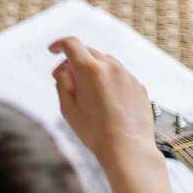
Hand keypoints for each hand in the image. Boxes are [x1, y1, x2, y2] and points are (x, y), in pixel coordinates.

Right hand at [49, 36, 174, 192]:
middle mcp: (111, 67)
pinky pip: (120, 76)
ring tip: (87, 92)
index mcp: (90, 69)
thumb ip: (62, 82)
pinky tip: (105, 101)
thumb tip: (64, 69)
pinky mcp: (139, 86)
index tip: (53, 50)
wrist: (128, 148)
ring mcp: (128, 76)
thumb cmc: (94, 130)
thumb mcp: (67, 108)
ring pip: (106, 63)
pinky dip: (109, 80)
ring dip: (93, 70)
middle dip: (74, 60)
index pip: (71, 44)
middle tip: (65, 78)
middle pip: (89, 52)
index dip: (59, 44)